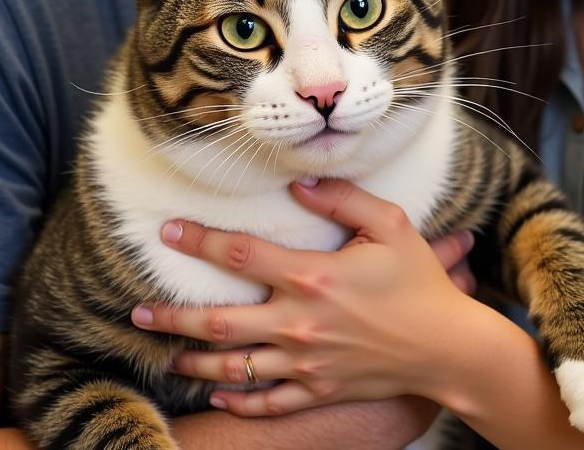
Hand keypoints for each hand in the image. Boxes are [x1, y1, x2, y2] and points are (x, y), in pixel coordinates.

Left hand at [131, 179, 477, 415]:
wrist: (447, 347)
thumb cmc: (420, 281)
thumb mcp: (390, 225)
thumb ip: (341, 199)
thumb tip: (297, 182)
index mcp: (313, 277)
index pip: (241, 254)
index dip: (200, 241)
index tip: (167, 231)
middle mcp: (299, 323)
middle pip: (219, 322)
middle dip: (172, 316)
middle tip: (136, 311)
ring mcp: (306, 364)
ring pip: (233, 366)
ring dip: (192, 361)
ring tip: (163, 354)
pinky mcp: (318, 391)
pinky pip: (267, 401)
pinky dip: (238, 399)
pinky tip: (217, 394)